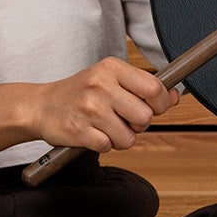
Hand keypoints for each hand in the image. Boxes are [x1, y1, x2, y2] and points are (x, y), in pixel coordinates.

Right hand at [27, 57, 180, 154]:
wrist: (40, 106)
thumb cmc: (79, 93)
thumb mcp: (109, 79)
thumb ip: (142, 87)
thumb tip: (175, 96)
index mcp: (111, 68)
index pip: (154, 88)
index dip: (161, 104)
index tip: (155, 107)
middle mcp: (101, 86)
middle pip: (145, 117)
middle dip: (139, 125)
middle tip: (124, 120)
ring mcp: (89, 109)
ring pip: (128, 138)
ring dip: (120, 138)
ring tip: (106, 127)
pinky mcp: (79, 131)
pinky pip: (108, 147)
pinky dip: (103, 144)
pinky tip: (92, 133)